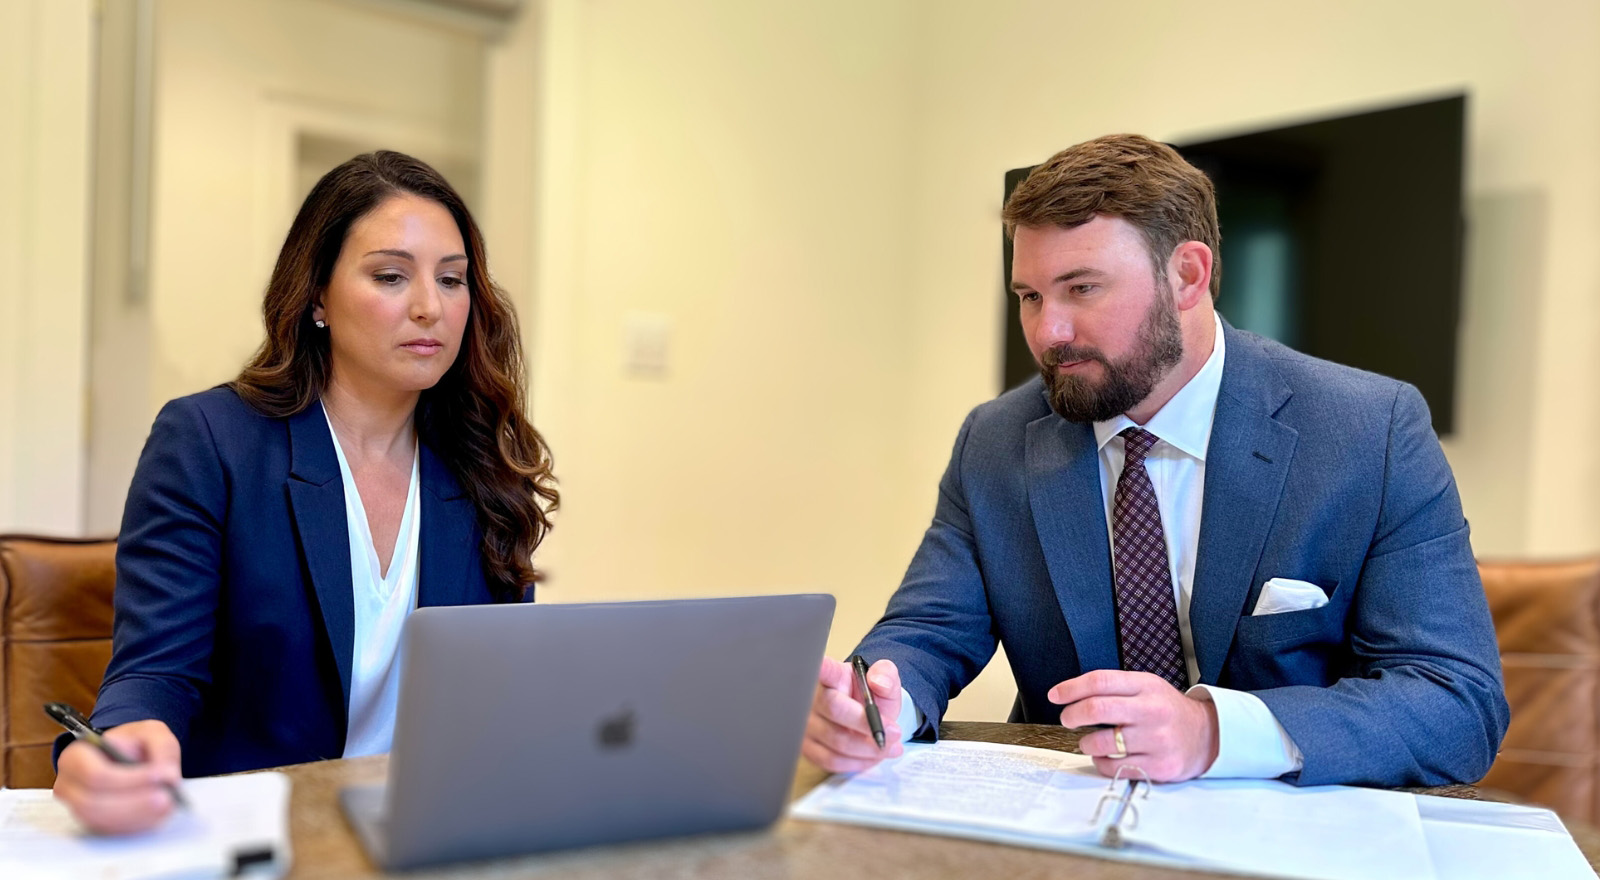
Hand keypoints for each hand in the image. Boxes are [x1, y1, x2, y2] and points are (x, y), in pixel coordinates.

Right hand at [53, 720, 182, 834]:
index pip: (95, 775)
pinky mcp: (93, 824)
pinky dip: (136, 825)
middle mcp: (70, 786)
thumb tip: (167, 776)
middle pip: (93, 805)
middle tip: (167, 798)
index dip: (129, 780)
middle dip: (133, 804)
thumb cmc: (137, 743)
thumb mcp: (153, 733)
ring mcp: (78, 808)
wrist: (130, 757)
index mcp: (76, 757)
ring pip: (102, 822)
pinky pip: (111, 832)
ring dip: (136, 817)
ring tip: (167, 805)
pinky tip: (157, 814)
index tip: (160, 776)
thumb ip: (162, 749)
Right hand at [801, 657, 905, 772]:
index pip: (824, 668)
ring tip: (888, 747)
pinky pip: (831, 760)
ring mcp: (807, 723)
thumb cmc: (871, 698)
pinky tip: (872, 757)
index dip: (821, 667)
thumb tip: (878, 682)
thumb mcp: (885, 682)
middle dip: (869, 725)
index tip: (821, 665)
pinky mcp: (807, 746)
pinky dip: (856, 762)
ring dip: (867, 749)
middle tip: (895, 733)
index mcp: (833, 675)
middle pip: (834, 709)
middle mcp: (814, 697)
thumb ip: (886, 675)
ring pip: (836, 740)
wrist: (868, 719)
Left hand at [1050, 670, 1218, 781]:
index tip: (1055, 695)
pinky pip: (1115, 767)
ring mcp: (1156, 740)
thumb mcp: (1147, 687)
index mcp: (1146, 686)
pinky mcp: (1159, 766)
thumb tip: (1071, 695)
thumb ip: (1114, 688)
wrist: (1207, 735)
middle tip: (1068, 719)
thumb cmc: (1168, 711)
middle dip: (1072, 714)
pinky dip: (1102, 762)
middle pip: (1097, 708)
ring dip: (1087, 743)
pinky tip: (1107, 756)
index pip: (1100, 681)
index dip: (1071, 688)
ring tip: (1091, 741)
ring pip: (1102, 742)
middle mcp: (1151, 711)